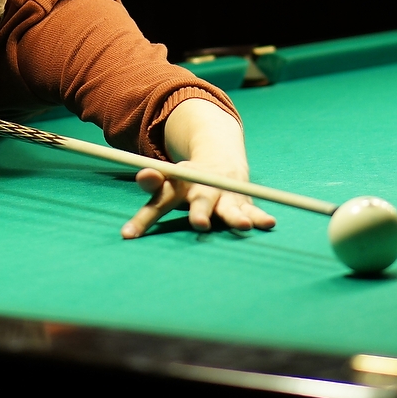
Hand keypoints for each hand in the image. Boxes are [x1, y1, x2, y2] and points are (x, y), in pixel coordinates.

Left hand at [120, 161, 275, 238]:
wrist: (220, 162)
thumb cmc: (186, 182)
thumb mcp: (166, 183)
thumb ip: (152, 184)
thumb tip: (142, 175)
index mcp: (179, 185)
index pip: (158, 202)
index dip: (143, 219)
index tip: (127, 235)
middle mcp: (204, 190)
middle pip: (201, 201)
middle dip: (201, 212)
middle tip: (199, 223)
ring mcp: (225, 196)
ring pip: (230, 207)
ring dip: (236, 216)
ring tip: (241, 225)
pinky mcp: (243, 203)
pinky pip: (252, 211)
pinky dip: (260, 217)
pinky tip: (269, 223)